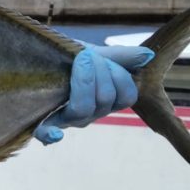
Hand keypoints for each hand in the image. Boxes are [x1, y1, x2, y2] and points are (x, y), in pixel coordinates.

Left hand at [34, 45, 153, 144]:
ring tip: (78, 60)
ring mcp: (66, 119)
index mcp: (105, 101)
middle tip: (86, 55)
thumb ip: (121, 56)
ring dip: (84, 82)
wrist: (42, 56)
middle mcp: (89, 114)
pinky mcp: (42, 122)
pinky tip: (55, 133)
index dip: (119, 76)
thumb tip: (147, 55)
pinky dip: (52, 134)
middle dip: (99, 72)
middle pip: (105, 101)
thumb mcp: (96, 54)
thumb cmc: (71, 59)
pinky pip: (48, 133)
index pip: (125, 97)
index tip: (103, 57)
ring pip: (83, 110)